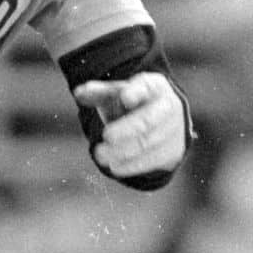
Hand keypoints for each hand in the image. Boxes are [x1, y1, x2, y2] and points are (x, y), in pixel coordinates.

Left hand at [73, 72, 188, 179]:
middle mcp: (168, 106)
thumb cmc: (134, 104)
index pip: (147, 85)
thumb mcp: (118, 94)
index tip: (125, 97)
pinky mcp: (173, 150)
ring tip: (101, 155)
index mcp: (154, 86)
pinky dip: (132, 165)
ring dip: (123, 151)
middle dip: (126, 129)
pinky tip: (115, 167)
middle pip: (148, 119)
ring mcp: (173, 129)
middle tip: (105, 137)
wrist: (164, 122)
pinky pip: (153, 160)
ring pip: (148, 143)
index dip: (137, 91)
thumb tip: (79, 93)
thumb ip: (99, 92)